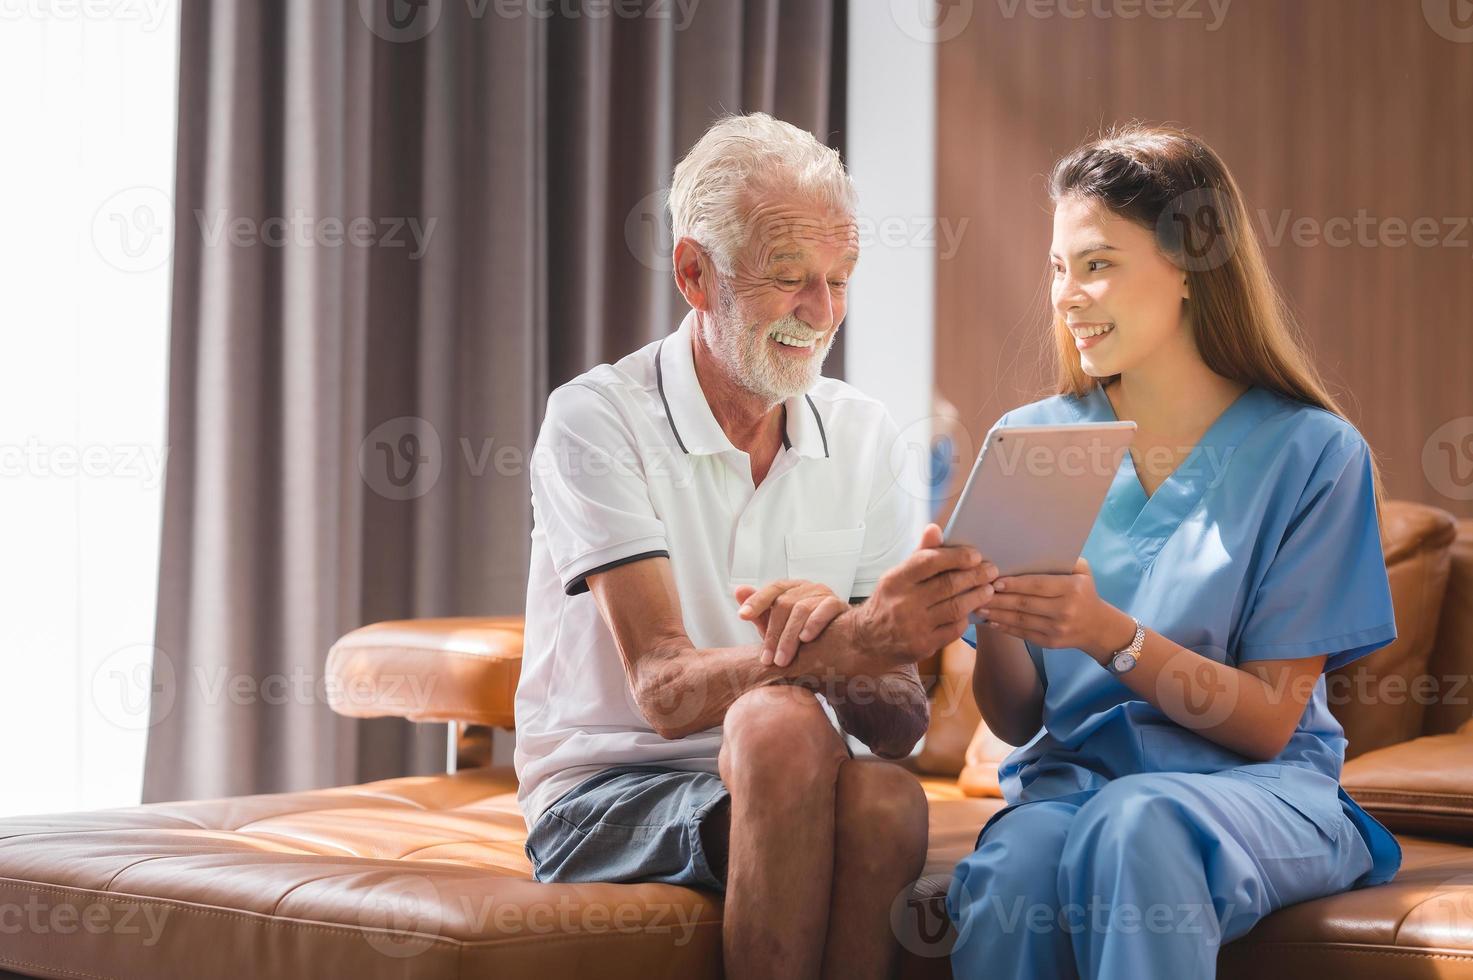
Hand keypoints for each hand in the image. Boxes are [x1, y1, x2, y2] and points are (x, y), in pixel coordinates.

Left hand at [735, 580, 849, 667]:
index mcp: (790, 588)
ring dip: (789, 637)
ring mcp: (823, 594)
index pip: (771, 589)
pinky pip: (826, 609)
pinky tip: (806, 639)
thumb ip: (759, 611)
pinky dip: (814, 623)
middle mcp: (806, 587)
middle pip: (784, 604)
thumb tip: (738, 590)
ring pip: (801, 610)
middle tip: (768, 659)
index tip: (742, 616)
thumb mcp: (777, 623)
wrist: (839, 639)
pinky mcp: (839, 604)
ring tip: (783, 660)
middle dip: (773, 634)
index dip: (756, 601)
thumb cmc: (802, 630)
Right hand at [850, 523, 997, 666]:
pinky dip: (965, 618)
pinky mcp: (923, 645)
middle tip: (990, 571)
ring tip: (988, 589)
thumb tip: (935, 528)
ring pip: (955, 608)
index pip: (929, 562)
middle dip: (975, 576)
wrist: (869, 640)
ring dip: (977, 596)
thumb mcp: (898, 576)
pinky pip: (954, 629)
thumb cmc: (889, 602)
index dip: (956, 557)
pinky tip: (971, 610)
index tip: (975, 555)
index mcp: (896, 580)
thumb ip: (921, 554)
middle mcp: (903, 602)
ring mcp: (913, 626)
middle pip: (948, 585)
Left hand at [982, 557, 1135, 659]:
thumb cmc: (1084, 592)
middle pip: (1025, 604)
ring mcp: (1057, 628)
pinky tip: (990, 621)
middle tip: (978, 592)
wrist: (1098, 627)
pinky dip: (1004, 628)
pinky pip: (1023, 633)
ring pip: (1020, 620)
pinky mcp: (1050, 642)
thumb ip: (1063, 559)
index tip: (995, 582)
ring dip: (996, 613)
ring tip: (978, 606)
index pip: (1038, 585)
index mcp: (1072, 589)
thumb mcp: (1083, 572)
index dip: (1015, 584)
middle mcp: (1065, 610)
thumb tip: (1034, 548)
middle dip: (999, 598)